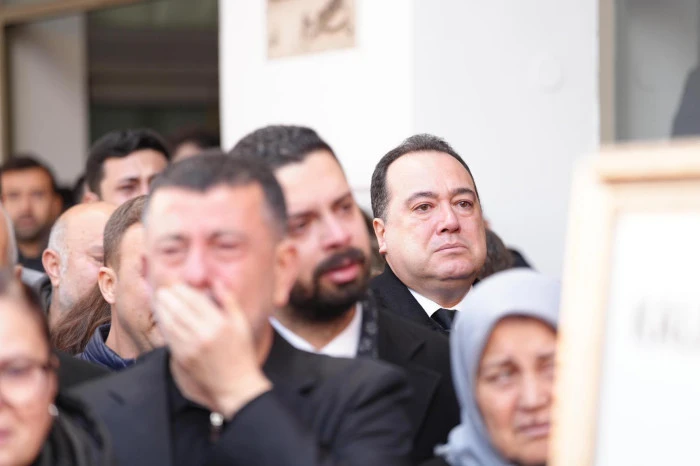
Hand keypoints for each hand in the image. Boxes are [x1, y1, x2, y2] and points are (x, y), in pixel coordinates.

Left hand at [154, 283, 271, 417]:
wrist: (235, 384)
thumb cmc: (241, 352)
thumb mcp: (241, 323)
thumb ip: (228, 300)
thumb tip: (215, 282)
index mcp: (219, 324)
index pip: (195, 301)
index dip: (183, 291)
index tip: (177, 285)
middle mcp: (203, 334)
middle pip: (179, 310)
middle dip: (168, 297)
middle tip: (163, 289)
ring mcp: (191, 348)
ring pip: (170, 323)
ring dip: (162, 309)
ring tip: (158, 299)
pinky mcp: (183, 358)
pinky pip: (169, 338)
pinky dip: (164, 325)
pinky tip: (162, 318)